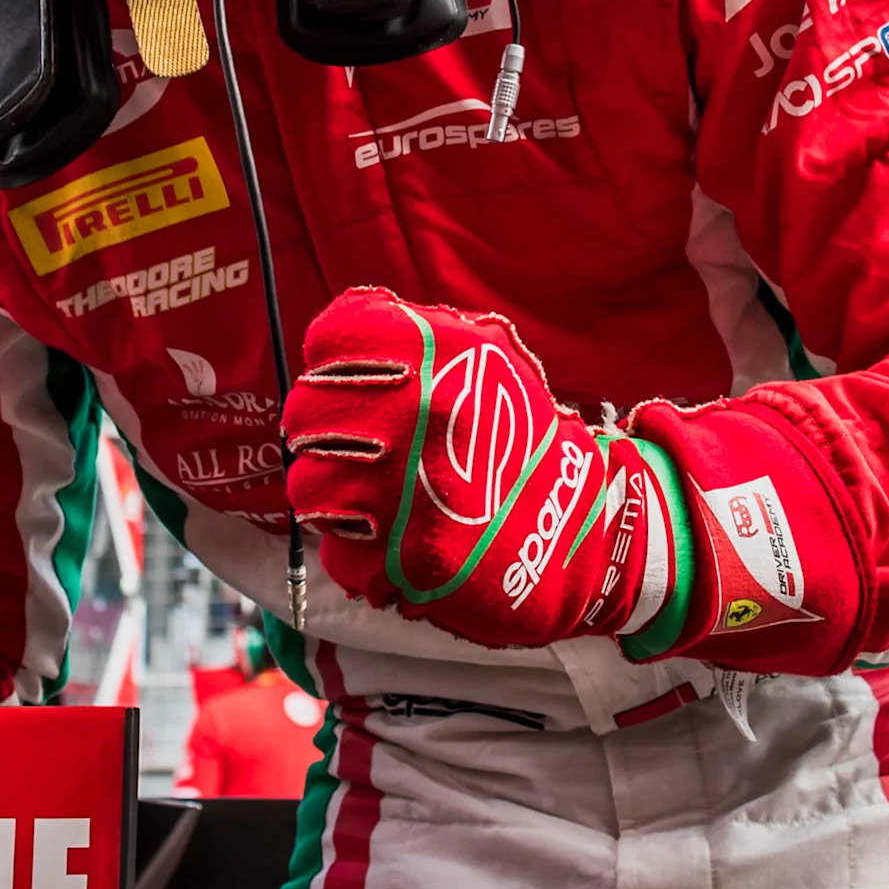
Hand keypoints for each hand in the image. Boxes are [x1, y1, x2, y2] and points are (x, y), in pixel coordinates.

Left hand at [282, 289, 686, 651]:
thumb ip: (412, 336)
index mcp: (438, 354)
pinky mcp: (410, 558)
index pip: (330, 341)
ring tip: (370, 502)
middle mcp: (420, 412)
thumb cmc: (522, 442)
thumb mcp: (485, 359)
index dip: (330, 368)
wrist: (582, 530)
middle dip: (322, 434)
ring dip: (332, 497)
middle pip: (306, 414)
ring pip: (310, 487)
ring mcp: (412, 487)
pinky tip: (394, 545)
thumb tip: (337, 330)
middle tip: (354, 452)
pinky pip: (340, 553)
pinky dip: (359, 554)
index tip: (345, 390)